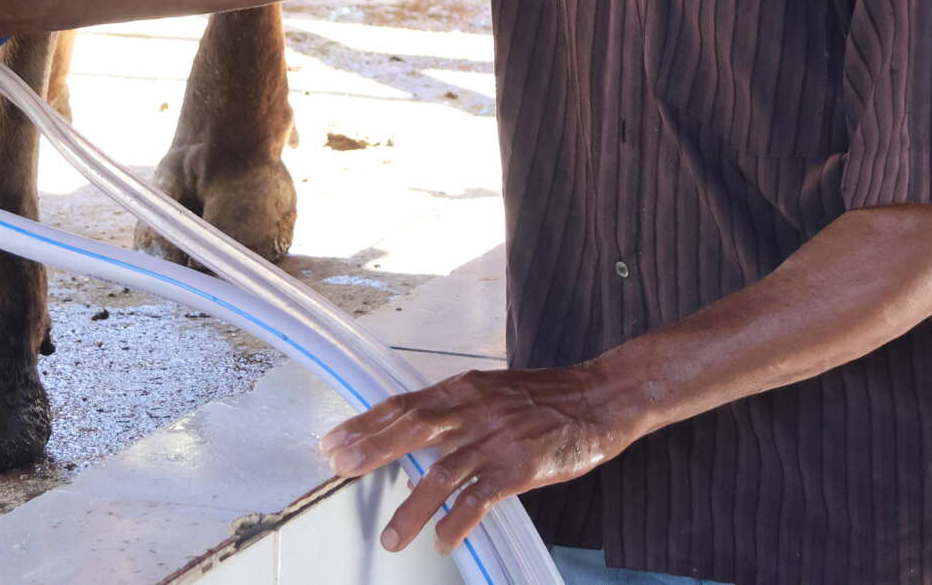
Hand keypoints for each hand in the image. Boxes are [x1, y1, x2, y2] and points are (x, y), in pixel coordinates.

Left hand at [318, 365, 642, 555]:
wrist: (598, 399)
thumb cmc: (543, 398)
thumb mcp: (490, 393)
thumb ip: (453, 413)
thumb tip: (410, 437)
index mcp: (463, 390)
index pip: (404, 404)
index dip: (366, 423)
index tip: (334, 440)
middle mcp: (474, 411)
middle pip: (413, 429)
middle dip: (372, 450)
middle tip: (340, 470)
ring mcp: (497, 439)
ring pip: (443, 474)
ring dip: (412, 508)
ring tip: (392, 537)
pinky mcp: (521, 467)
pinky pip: (482, 498)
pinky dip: (459, 521)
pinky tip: (444, 541)